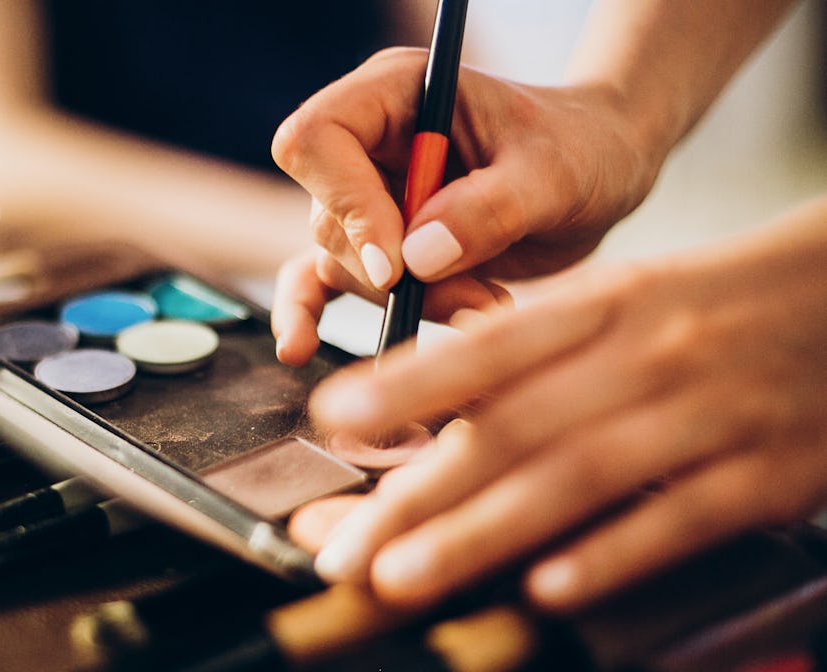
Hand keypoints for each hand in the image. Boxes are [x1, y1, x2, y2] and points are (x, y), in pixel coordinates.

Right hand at [270, 48, 664, 363]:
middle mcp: (368, 144)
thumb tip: (415, 258)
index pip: (319, 140)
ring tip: (484, 304)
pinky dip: (308, 315)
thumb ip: (492, 208)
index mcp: (397, 95)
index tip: (396, 265)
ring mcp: (366, 197)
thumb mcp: (557, 173)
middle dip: (395, 274)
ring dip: (408, 303)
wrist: (601, 176)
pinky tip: (298, 349)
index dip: (346, 204)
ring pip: (340, 265)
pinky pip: (318, 283)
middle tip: (474, 295)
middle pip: (327, 217)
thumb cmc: (585, 150)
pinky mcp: (375, 248)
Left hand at [294, 199, 826, 611]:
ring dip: (482, 532)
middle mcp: (646, 355)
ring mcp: (706, 416)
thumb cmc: (722, 304)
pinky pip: (679, 520)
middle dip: (417, 493)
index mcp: (606, 305)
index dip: (409, 382)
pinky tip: (545, 590)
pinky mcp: (765, 476)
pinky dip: (610, 554)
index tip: (334, 418)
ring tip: (403, 578)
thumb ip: (536, 341)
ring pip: (577, 478)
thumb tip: (434, 371)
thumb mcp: (629, 298)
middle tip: (341, 548)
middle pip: (514, 427)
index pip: (492, 343)